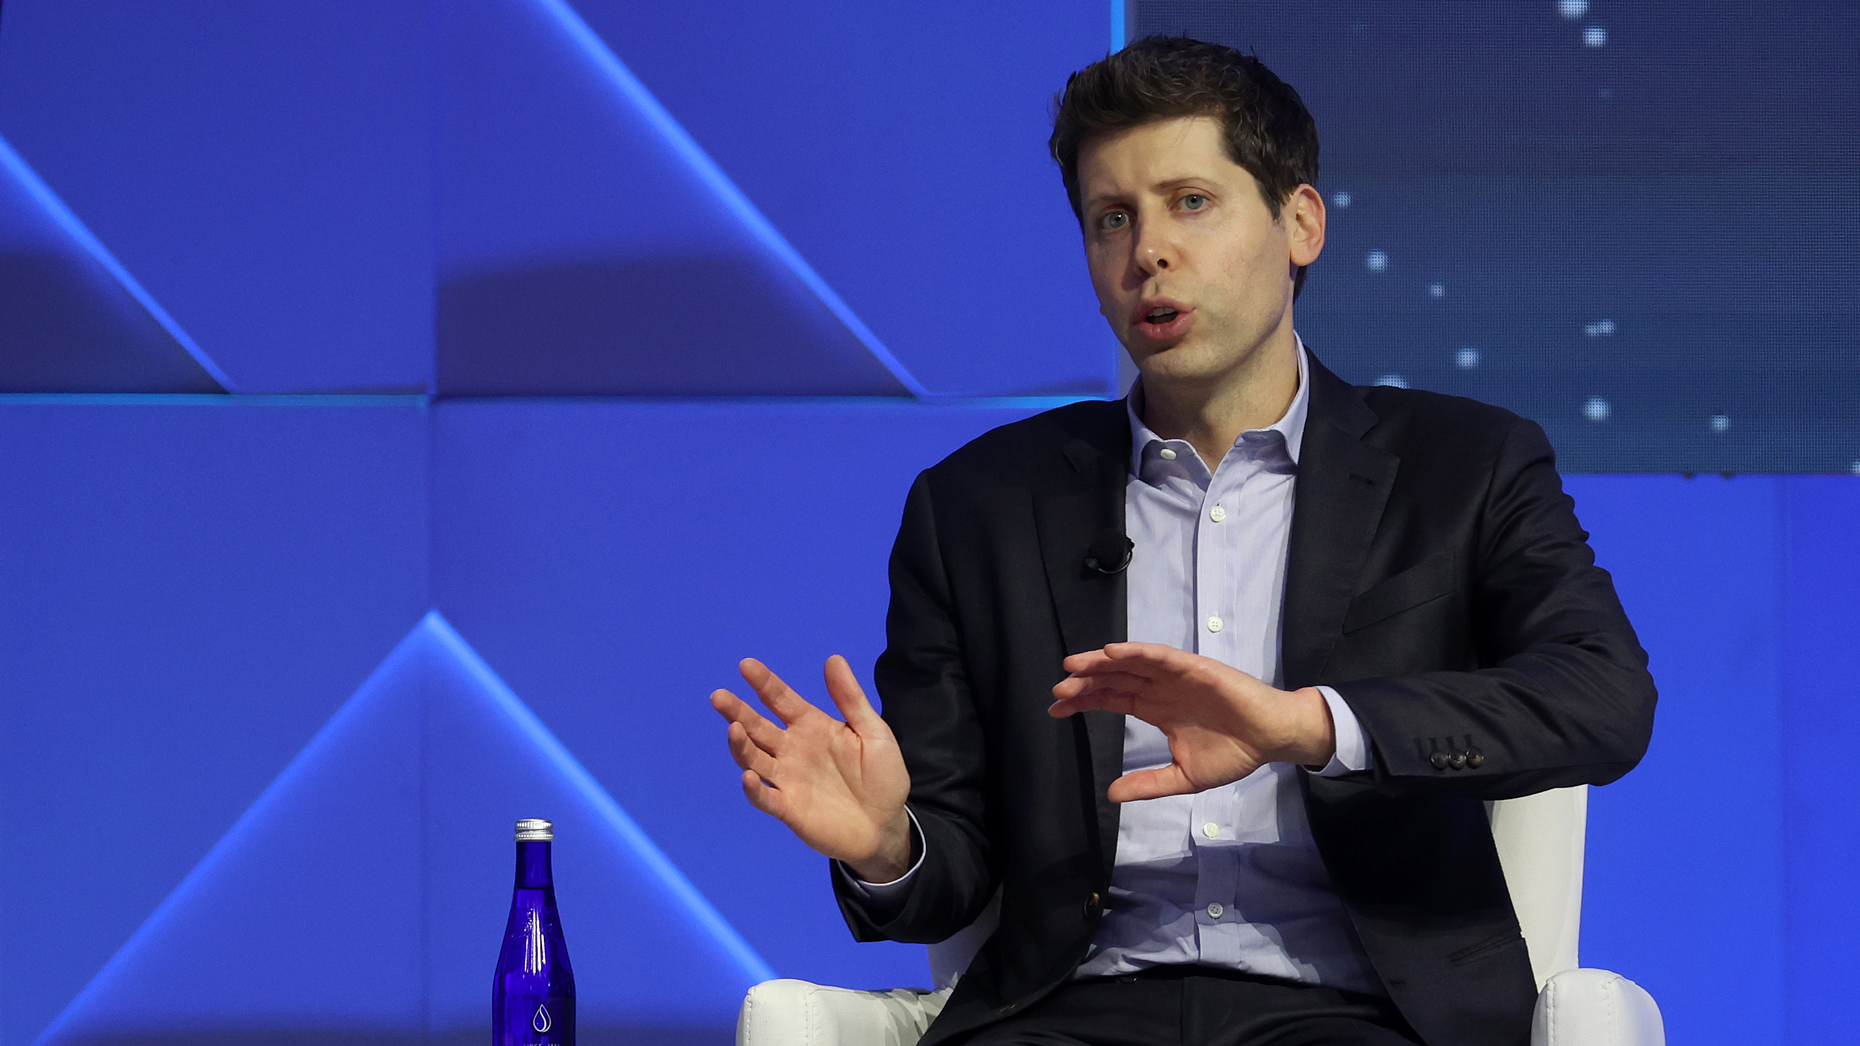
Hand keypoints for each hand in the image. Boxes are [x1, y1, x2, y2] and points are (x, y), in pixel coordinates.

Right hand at [710, 656, 913, 881]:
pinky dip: (753, 789)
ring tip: (732, 729)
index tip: (746, 665)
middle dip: (738, 711)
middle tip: (719, 696)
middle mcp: (793, 750)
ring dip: (741, 745)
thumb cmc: (882, 777)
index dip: (764, 683)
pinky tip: (747, 776)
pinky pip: (765, 798)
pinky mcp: (789, 808)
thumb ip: (851, 699)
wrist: (886, 825)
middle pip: (758, 727)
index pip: (781, 700)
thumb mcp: (873, 732)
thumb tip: (833, 659)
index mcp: (811, 727)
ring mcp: (788, 779)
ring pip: (755, 759)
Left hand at [1048, 643, 1334, 801]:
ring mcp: (1175, 676)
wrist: (1271, 739)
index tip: (1055, 708)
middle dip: (1085, 683)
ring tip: (1074, 665)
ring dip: (1102, 661)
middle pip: (1114, 679)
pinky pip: (1160, 656)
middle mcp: (1161, 688)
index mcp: (1156, 709)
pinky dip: (1137, 651)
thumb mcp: (1183, 777)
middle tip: (1057, 688)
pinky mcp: (1194, 667)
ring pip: (1131, 663)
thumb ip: (1148, 784)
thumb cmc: (1233, 753)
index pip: (1111, 699)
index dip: (1084, 701)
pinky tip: (1113, 652)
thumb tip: (1110, 794)